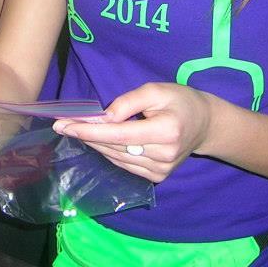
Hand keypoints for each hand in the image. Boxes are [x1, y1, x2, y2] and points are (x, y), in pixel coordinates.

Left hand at [52, 82, 213, 182]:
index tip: (64, 126)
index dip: (90, 131)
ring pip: (116, 158)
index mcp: (166, 131)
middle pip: (115, 147)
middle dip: (87, 135)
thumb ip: (129, 102)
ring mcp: (161, 170)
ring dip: (95, 144)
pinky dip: (109, 152)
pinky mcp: (158, 177)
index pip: (119, 134)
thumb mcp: (156, 90)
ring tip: (78, 129)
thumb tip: (104, 117)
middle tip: (63, 124)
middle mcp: (163, 155)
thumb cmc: (179, 100)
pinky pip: (125, 164)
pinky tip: (99, 140)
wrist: (204, 124)